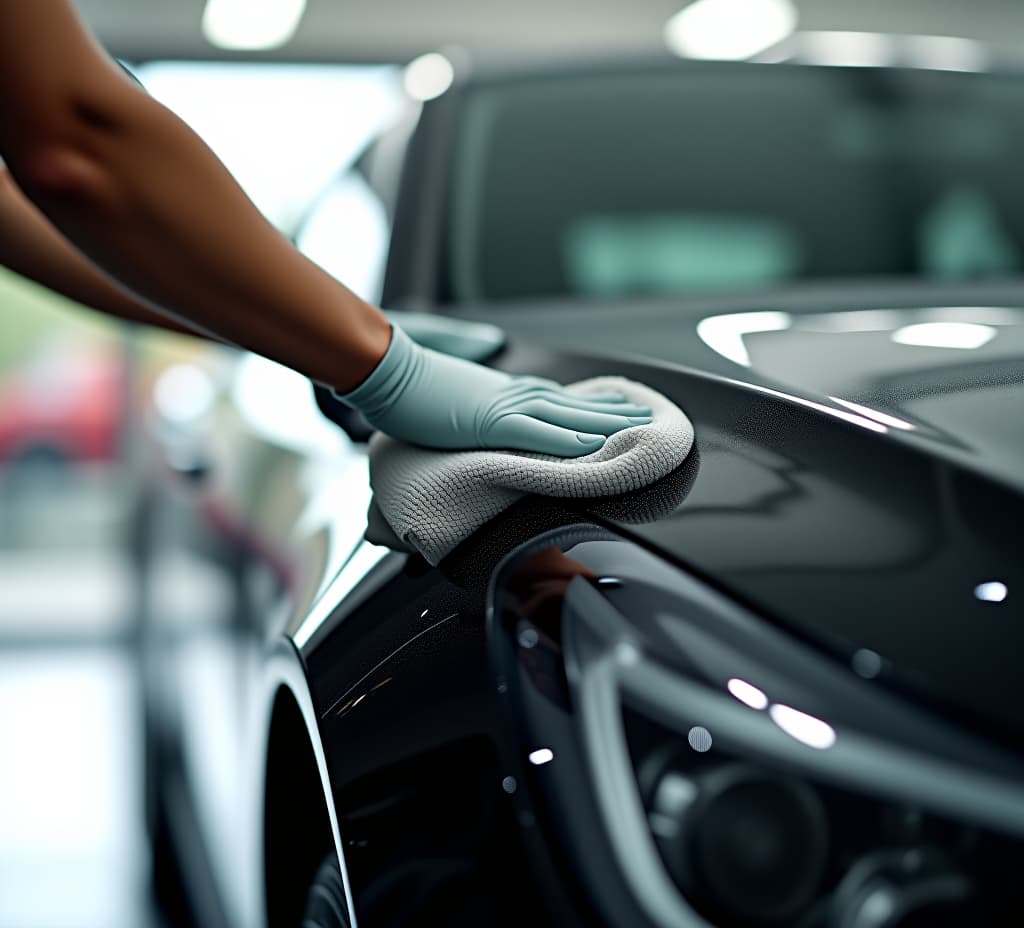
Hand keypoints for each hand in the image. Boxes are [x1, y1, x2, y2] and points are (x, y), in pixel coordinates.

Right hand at [338, 325, 651, 455]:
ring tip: (639, 427)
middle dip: (611, 411)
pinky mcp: (490, 421)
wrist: (382, 368)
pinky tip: (596, 445)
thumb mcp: (443, 395)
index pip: (553, 398)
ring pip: (567, 415)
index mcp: (499, 391)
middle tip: (646, 414)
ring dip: (606, 423)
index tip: (611, 407)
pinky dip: (569, 439)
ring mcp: (503, 406)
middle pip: (572, 402)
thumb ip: (467, 397)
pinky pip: (539, 434)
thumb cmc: (403, 384)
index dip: (585, 404)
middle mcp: (510, 394)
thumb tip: (478, 388)